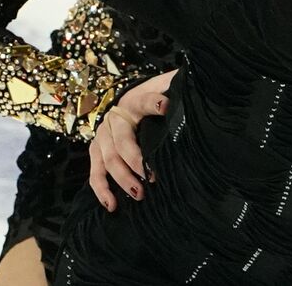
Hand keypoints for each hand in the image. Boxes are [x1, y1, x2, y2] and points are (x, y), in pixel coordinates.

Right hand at [88, 70, 175, 211]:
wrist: (128, 100)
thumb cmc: (154, 96)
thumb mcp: (165, 86)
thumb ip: (177, 86)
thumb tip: (195, 85)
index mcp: (134, 101)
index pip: (144, 100)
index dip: (153, 103)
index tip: (166, 106)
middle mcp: (115, 118)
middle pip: (122, 141)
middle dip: (136, 161)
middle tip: (152, 177)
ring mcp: (103, 136)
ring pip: (108, 160)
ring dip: (122, 179)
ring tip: (139, 194)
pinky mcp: (97, 151)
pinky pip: (95, 173)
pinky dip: (101, 190)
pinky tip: (112, 205)